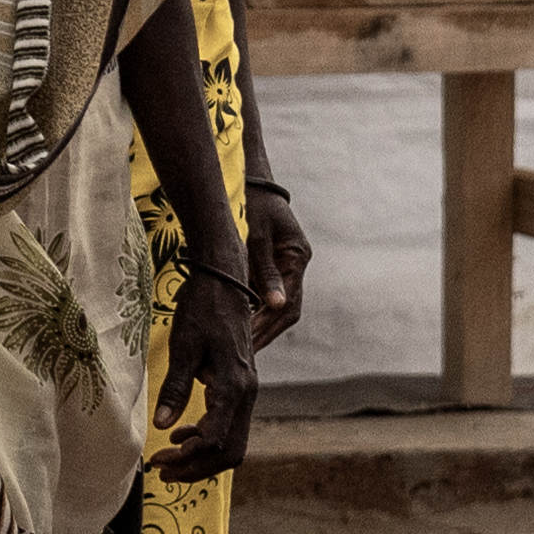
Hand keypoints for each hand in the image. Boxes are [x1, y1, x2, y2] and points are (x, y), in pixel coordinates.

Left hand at [157, 255, 265, 478]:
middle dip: (197, 467)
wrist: (223, 281)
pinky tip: (181, 434)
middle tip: (164, 469)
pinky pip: (230, 425)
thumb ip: (174, 388)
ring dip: (202, 456)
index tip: (159, 461)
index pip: (215, 440)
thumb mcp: (183, 347)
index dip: (187, 458)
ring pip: (233, 442)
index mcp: (234, 386)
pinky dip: (207, 438)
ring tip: (168, 456)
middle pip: (230, 451)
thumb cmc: (202, 309)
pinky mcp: (240, 387)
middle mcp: (247, 393)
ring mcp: (246, 391)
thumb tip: (161, 425)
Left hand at [242, 180, 311, 345]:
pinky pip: (264, 294)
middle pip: (286, 311)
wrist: (250, 180)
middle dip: (265, 333)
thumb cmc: (252, 203)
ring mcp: (285, 265)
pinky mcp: (271, 265)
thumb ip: (264, 271)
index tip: (250, 343)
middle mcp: (296, 265)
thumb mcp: (255, 236)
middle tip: (244, 354)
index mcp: (297, 257)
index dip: (270, 326)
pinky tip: (236, 324)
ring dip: (259, 325)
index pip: (288, 304)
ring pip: (276, 306)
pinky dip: (253, 310)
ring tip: (238, 346)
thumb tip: (275, 306)